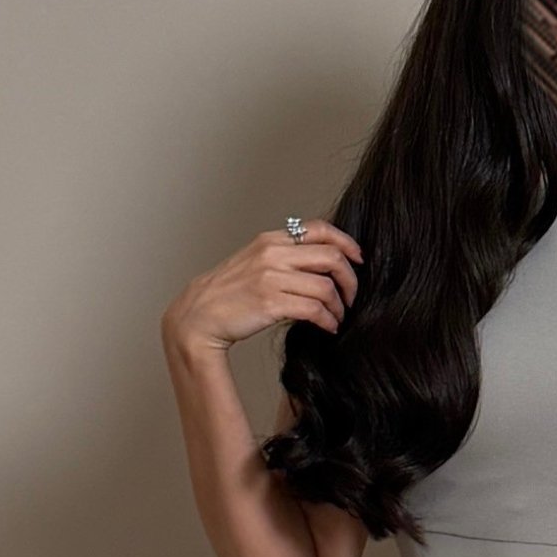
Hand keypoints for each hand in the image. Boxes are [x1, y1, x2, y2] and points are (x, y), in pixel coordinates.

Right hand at [162, 221, 360, 362]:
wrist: (198, 316)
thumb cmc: (227, 294)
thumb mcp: (254, 262)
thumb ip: (284, 257)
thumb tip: (321, 263)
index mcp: (270, 240)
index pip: (321, 229)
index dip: (347, 243)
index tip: (358, 260)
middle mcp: (272, 254)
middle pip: (331, 257)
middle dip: (351, 279)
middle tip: (352, 297)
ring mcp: (271, 278)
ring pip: (327, 287)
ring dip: (339, 306)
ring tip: (337, 317)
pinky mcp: (271, 303)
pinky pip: (315, 309)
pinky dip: (328, 320)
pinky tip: (328, 327)